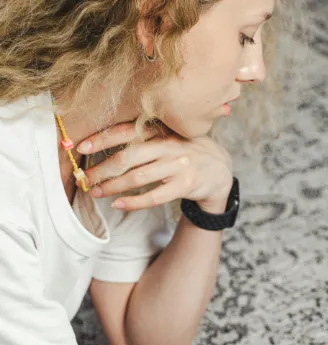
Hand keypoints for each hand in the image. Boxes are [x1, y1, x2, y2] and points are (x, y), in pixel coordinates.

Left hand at [79, 122, 233, 212]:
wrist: (220, 170)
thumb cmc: (187, 152)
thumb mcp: (170, 136)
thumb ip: (145, 136)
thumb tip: (102, 142)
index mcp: (162, 131)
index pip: (126, 132)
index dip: (101, 139)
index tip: (80, 148)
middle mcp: (170, 146)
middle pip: (128, 157)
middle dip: (101, 169)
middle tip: (84, 178)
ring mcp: (179, 166)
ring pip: (138, 177)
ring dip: (112, 186)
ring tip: (96, 192)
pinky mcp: (186, 185)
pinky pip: (154, 196)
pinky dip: (133, 202)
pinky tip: (118, 204)